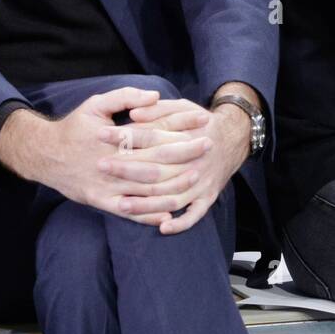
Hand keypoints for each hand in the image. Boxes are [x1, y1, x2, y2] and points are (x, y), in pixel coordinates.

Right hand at [0, 86, 206, 225]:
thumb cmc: (74, 127)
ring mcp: (107, 185)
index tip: (202, 121)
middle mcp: (112, 162)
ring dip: (173, 185)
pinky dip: (149, 215)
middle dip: (185, 153)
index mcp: (114, 137)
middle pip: (156, 160)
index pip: (155, 131)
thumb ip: (125, 96)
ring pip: (146, 190)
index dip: (180, 125)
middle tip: (209, 146)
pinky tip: (169, 215)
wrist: (43, 155)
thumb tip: (155, 96)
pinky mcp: (100, 201)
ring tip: (196, 179)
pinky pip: (128, 212)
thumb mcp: (96, 105)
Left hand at [99, 98, 250, 234]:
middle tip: (101, 166)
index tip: (100, 134)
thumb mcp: (182, 107)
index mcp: (186, 136)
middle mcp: (194, 160)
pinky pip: (195, 214)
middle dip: (126, 168)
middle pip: (157, 168)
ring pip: (172, 196)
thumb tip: (133, 114)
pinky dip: (181, 222)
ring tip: (121, 204)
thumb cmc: (201, 122)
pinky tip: (163, 227)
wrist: (234, 137)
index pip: (151, 135)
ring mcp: (202, 181)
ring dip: (146, 203)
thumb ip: (158, 110)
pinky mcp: (209, 196)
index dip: (125, 135)